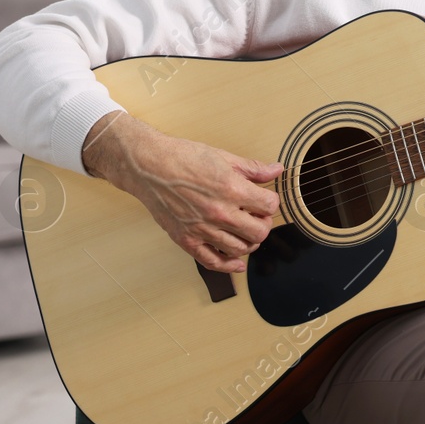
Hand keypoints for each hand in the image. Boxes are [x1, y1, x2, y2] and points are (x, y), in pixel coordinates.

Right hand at [81, 112, 282, 273]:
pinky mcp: (186, 240)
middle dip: (263, 224)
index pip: (269, 206)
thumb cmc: (183, 157)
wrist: (148, 166)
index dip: (271, 202)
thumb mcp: (223, 157)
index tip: (265, 199)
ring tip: (245, 232)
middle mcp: (219, 213)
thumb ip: (252, 168)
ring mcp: (202, 229)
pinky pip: (212, 262)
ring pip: (240, 249)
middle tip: (257, 216)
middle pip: (259, 232)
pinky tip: (236, 263)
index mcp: (232, 190)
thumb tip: (276, 170)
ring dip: (248, 242)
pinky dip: (228, 266)